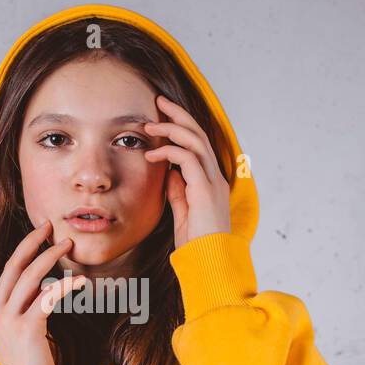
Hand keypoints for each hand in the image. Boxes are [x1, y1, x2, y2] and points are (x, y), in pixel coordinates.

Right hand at [0, 219, 86, 364]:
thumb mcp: (19, 334)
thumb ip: (23, 311)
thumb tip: (42, 289)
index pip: (7, 271)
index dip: (23, 249)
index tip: (39, 233)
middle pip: (15, 266)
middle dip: (33, 242)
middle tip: (50, 227)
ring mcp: (9, 319)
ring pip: (31, 277)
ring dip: (51, 257)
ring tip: (68, 246)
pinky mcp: (27, 328)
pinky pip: (47, 297)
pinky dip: (64, 285)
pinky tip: (79, 281)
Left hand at [144, 93, 231, 248]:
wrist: (209, 263)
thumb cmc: (198, 244)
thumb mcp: (184, 214)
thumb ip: (179, 192)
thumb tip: (170, 173)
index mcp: (211, 182)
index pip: (198, 145)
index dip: (182, 127)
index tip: (162, 117)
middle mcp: (215, 177)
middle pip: (199, 134)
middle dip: (179, 115)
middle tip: (159, 101)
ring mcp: (212, 182)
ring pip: (195, 141)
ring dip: (172, 128)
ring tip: (150, 124)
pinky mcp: (205, 190)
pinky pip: (188, 159)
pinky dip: (169, 151)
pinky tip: (152, 154)